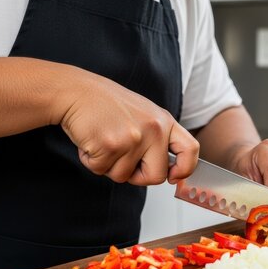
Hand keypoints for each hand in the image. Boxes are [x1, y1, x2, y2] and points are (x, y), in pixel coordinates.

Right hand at [53, 66, 198, 185]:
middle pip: (156, 176)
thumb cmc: (107, 104)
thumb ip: (157, 139)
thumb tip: (168, 170)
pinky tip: (91, 140)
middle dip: (137, 176)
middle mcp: (154, 129)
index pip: (190, 150)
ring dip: (108, 165)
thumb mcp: (144, 115)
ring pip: (123, 176)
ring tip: (103, 140)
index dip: (185, 169)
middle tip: (122, 159)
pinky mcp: (110, 145)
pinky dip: (91, 160)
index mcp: (164, 121)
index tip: (174, 176)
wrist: (77, 91)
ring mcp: (133, 138)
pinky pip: (101, 170)